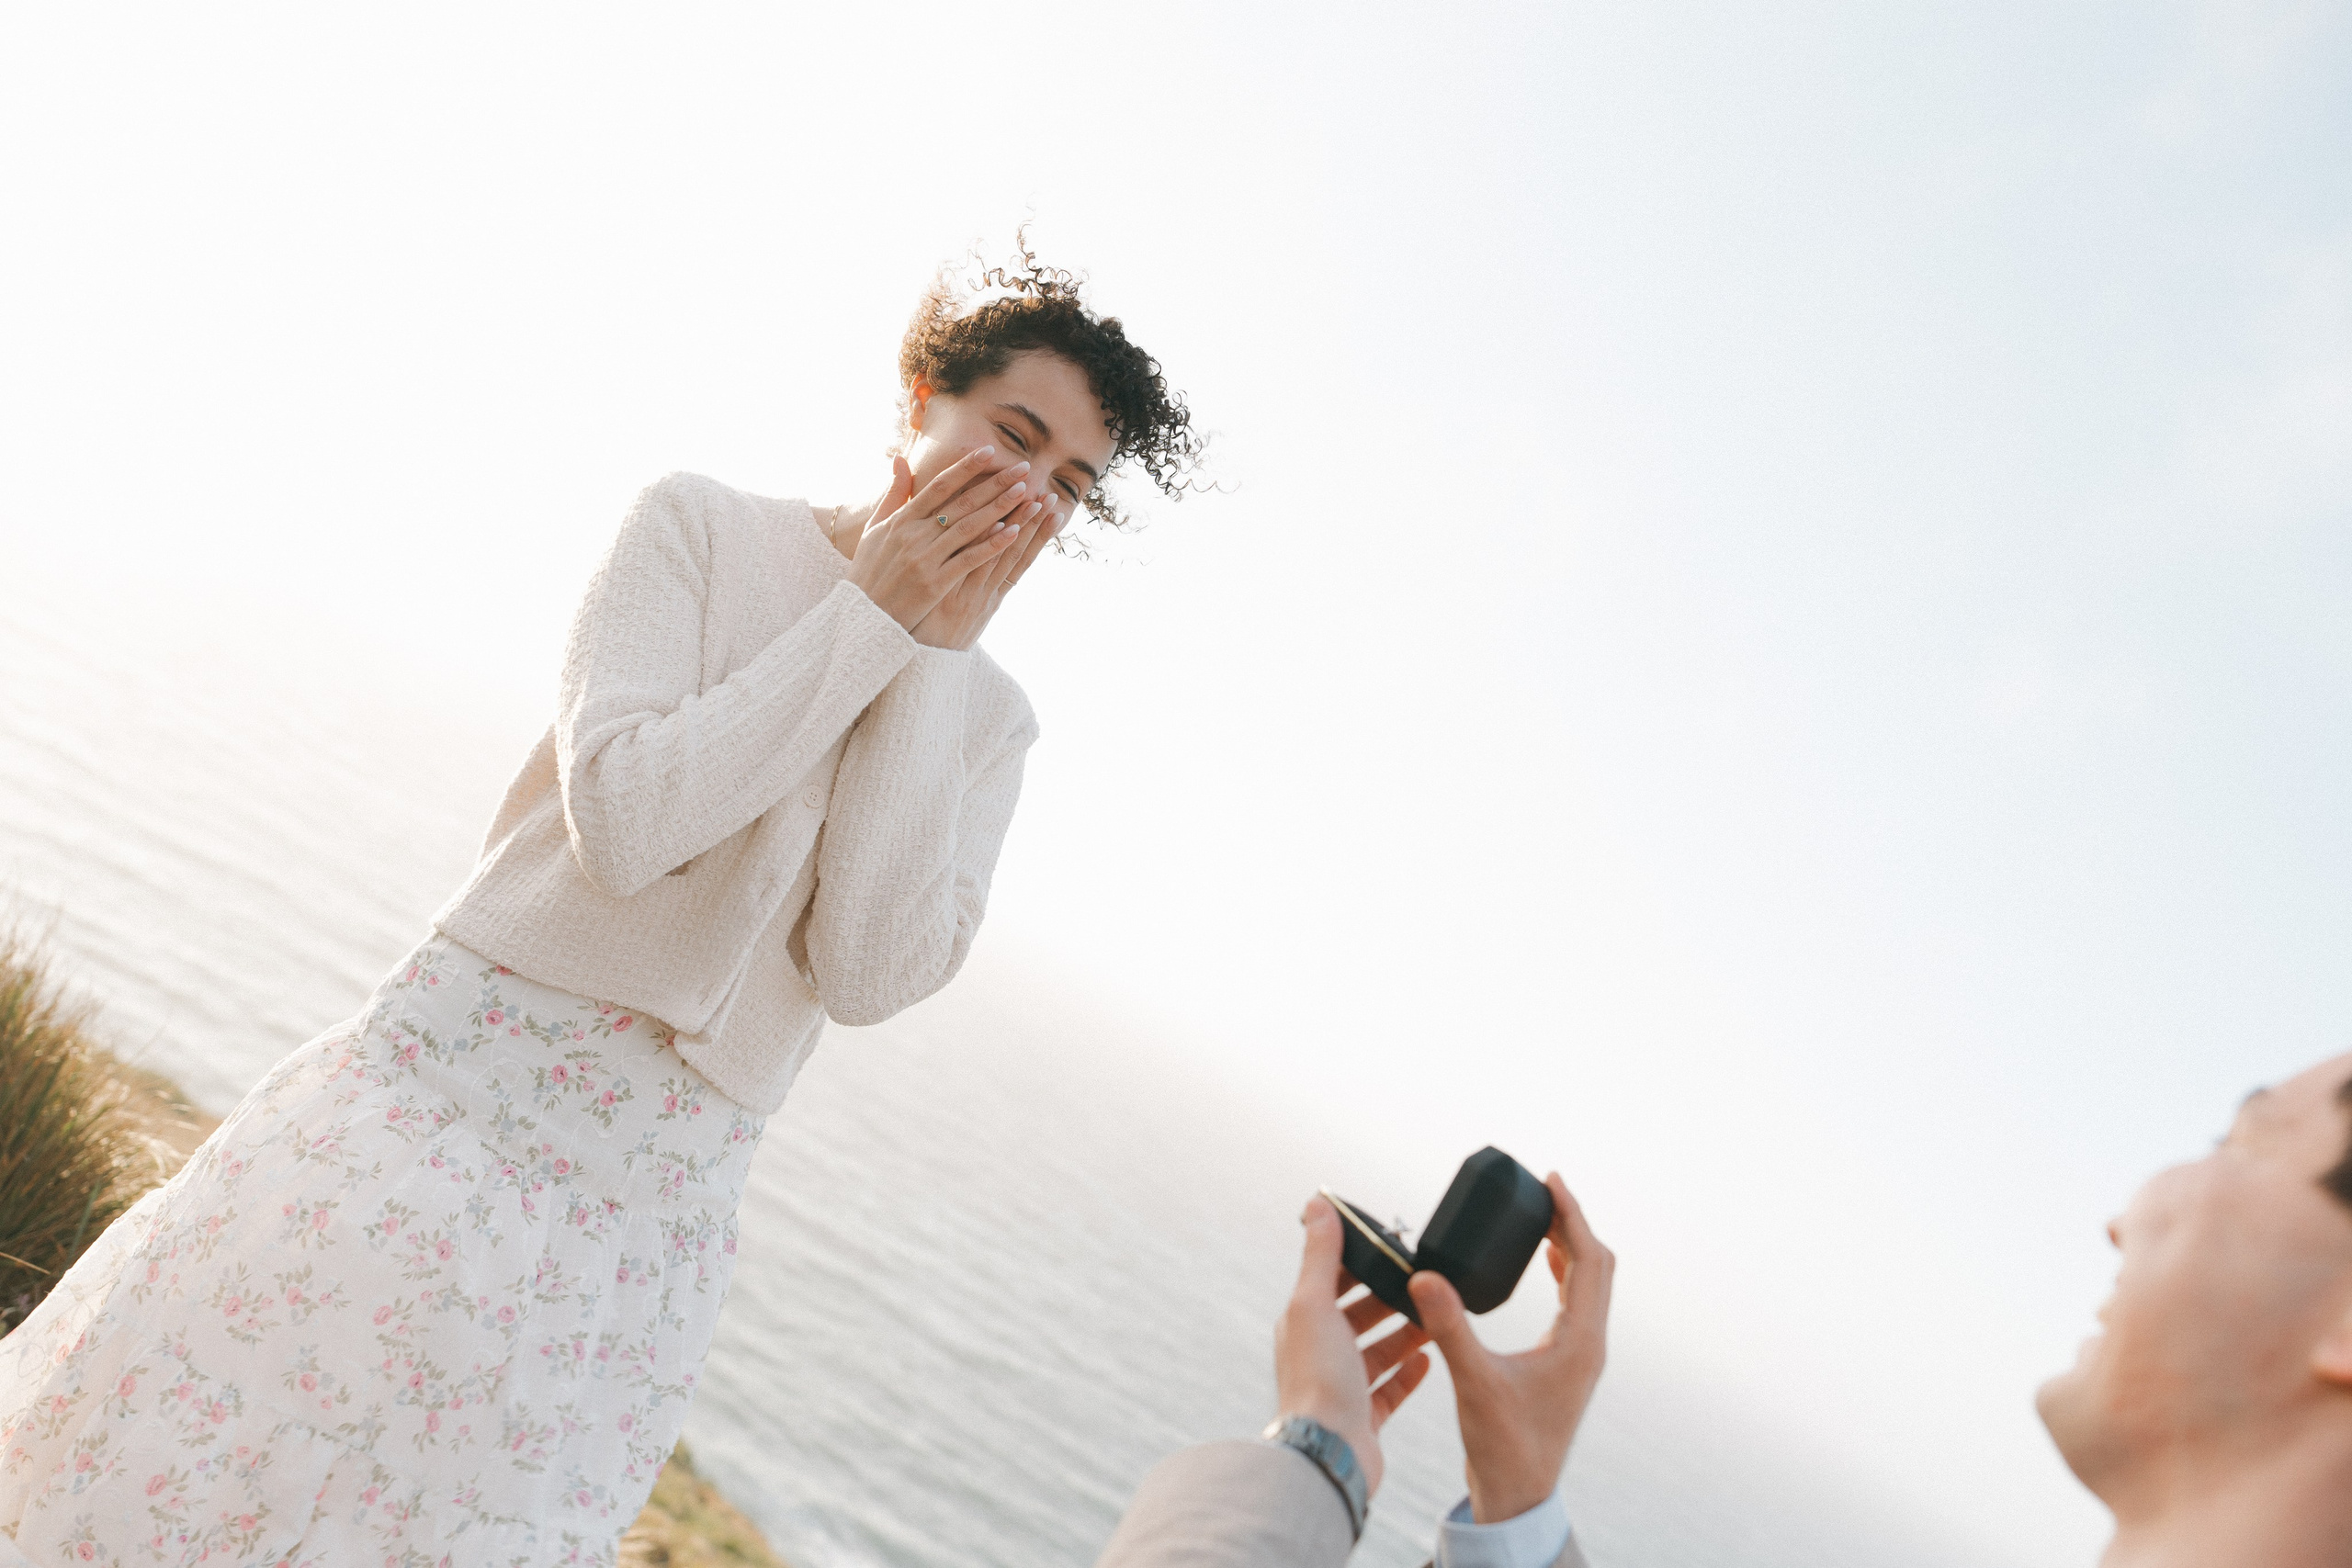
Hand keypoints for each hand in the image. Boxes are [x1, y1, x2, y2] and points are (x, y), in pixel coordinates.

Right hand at [844, 448, 1031, 631]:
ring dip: (1000, 509)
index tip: (989, 451)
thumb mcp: (875, 530)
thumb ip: (893, 494)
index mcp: (901, 520)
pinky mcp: (934, 584)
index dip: (965, 468)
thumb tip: (900, 459)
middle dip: (994, 484)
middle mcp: (914, 535)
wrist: (860, 615)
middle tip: (1023, 469)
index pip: (939, 486)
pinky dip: (990, 545)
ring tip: (1025, 494)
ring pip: (969, 528)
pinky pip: (968, 560)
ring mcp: (925, 559)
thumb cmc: (868, 571)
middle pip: (961, 503)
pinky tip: (1013, 532)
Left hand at [912, 493, 1065, 649]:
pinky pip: (973, 568)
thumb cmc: (934, 633)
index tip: (1055, 511)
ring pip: (1001, 556)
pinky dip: (989, 549)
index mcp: (989, 595)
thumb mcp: (957, 608)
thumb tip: (978, 558)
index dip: (1038, 535)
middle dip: (1035, 525)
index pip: (1019, 558)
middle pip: (1015, 553)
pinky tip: (1002, 527)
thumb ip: (968, 580)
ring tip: (1037, 503)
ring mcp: (971, 595)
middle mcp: (986, 594)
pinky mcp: (952, 598)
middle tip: (1053, 498)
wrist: (917, 663)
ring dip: (1021, 527)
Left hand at [1274, 1195, 1433, 1498]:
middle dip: (1388, 1298)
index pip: (1331, 1281)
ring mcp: (1342, 1389)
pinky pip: (1389, 1389)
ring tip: (1435, 1317)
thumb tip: (1316, 1202)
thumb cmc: (1319, 1378)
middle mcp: (1318, 1355)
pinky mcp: (1363, 1418)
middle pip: (1357, 1316)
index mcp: (1303, 1324)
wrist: (1328, 1454)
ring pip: (1376, 1351)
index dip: (1360, 1263)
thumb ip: (1320, 1254)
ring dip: (1404, 1334)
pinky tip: (1429, 1360)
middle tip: (1423, 1282)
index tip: (1393, 1248)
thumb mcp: (1316, 1304)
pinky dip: (1408, 1373)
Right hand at [1407, 1173, 1612, 1522]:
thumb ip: (1450, 1327)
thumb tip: (1423, 1276)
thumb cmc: (1502, 1445)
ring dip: (1572, 1247)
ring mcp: (1582, 1354)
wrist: (1518, 1493)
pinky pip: (1577, 1303)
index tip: (1551, 1179)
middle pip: (1598, 1266)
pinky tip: (1545, 1264)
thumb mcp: (1473, 1381)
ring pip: (1590, 1284)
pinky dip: (1565, 1272)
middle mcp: (1590, 1343)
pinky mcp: (1568, 1363)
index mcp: (1580, 1342)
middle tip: (1542, 1191)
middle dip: (1572, 1224)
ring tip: (1543, 1217)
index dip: (1572, 1216)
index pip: (1590, 1261)